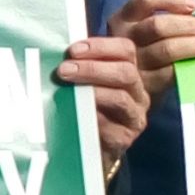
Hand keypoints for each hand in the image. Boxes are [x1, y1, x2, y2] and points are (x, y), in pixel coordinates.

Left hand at [54, 35, 149, 159]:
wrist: (91, 147)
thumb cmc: (86, 108)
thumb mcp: (87, 83)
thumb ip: (80, 65)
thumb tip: (56, 49)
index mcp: (130, 72)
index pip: (126, 50)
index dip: (100, 46)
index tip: (73, 50)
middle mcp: (138, 93)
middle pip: (126, 72)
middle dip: (92, 68)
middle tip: (64, 70)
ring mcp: (134, 117)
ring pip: (120, 98)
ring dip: (91, 90)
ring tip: (67, 89)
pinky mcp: (125, 139)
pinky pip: (110, 127)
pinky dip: (92, 118)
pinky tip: (75, 115)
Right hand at [107, 0, 194, 100]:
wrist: (130, 88)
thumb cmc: (145, 50)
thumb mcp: (143, 29)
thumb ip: (165, 18)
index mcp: (123, 19)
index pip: (146, 0)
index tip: (194, 5)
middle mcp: (123, 39)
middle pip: (158, 25)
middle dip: (189, 25)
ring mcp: (132, 63)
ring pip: (167, 49)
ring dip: (194, 45)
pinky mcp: (144, 85)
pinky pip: (171, 72)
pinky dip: (189, 64)